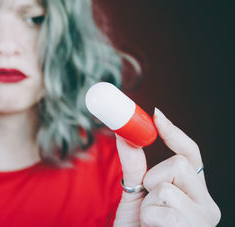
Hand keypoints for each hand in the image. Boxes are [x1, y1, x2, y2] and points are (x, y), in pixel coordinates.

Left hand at [113, 108, 220, 226]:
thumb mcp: (135, 193)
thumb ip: (134, 164)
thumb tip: (124, 133)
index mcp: (195, 192)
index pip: (192, 155)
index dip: (175, 133)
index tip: (157, 114)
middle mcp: (206, 205)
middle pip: (180, 164)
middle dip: (154, 177)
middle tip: (149, 199)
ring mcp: (202, 221)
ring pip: (166, 188)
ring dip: (147, 204)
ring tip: (150, 221)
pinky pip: (160, 211)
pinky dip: (147, 219)